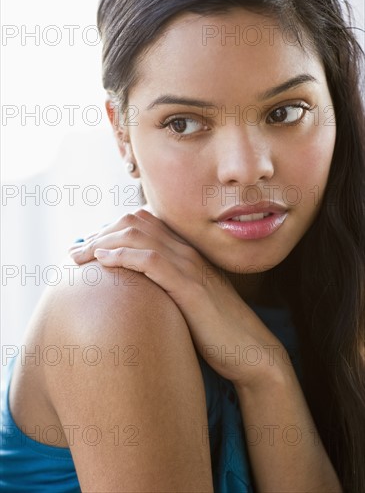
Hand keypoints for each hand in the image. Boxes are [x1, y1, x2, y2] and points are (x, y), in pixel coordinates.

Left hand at [68, 209, 287, 388]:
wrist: (250, 351)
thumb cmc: (215, 330)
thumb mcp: (187, 300)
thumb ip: (165, 286)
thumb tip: (135, 289)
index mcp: (187, 253)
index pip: (144, 223)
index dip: (111, 229)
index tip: (88, 246)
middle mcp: (188, 253)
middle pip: (136, 224)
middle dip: (101, 233)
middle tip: (76, 251)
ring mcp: (191, 269)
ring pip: (141, 237)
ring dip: (104, 242)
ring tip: (80, 255)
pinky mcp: (192, 290)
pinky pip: (153, 262)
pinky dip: (125, 256)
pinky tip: (103, 261)